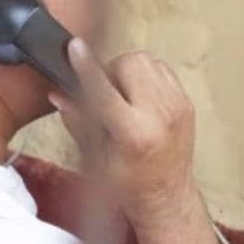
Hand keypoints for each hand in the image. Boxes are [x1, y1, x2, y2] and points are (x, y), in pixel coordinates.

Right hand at [49, 39, 198, 231]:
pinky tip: (139, 97)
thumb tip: (57, 94)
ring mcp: (177, 107)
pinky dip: (146, 75)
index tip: (75, 47)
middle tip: (105, 93)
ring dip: (128, 71)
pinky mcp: (186, 102)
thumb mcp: (95, 158)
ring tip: (122, 95)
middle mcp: (160, 116)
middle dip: (111, 71)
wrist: (167, 196)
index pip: (104, 90)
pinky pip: (161, 69)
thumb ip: (78, 121)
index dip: (86, 67)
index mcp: (133, 135)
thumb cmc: (128, 184)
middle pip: (130, 64)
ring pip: (146, 61)